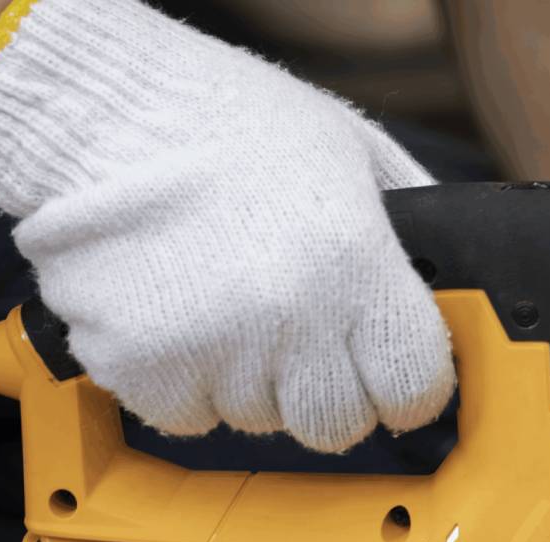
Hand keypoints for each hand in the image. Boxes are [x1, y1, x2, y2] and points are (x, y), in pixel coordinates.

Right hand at [0, 0, 452, 452]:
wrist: (98, 109)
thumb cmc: (225, 121)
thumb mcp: (351, 151)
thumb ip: (410, 226)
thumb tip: (452, 284)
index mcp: (353, 261)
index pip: (416, 389)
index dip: (408, 388)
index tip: (393, 377)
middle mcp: (290, 315)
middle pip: (339, 425)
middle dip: (329, 393)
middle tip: (305, 341)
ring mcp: (212, 348)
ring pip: (261, 423)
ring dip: (253, 383)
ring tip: (230, 305)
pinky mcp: (141, 368)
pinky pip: (187, 418)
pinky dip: (185, 384)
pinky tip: (182, 318)